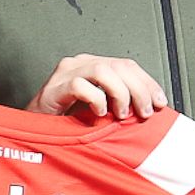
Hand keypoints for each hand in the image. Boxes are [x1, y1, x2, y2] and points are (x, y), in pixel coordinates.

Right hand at [29, 55, 167, 120]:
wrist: (34, 131)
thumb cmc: (67, 122)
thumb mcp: (102, 110)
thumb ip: (121, 104)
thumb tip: (149, 109)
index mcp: (94, 65)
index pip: (128, 65)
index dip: (148, 83)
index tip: (160, 103)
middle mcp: (81, 63)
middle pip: (120, 65)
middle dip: (139, 90)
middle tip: (144, 113)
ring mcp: (66, 73)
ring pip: (103, 70)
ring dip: (119, 94)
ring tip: (120, 114)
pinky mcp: (54, 87)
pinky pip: (81, 86)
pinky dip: (96, 100)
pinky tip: (98, 115)